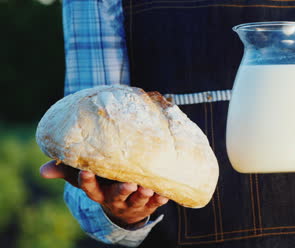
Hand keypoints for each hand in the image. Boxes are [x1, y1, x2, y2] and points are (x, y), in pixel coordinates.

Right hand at [40, 161, 168, 227]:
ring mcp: (132, 204)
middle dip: (122, 191)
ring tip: (147, 188)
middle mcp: (114, 199)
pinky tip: (164, 195)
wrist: (124, 209)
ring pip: (137, 201)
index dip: (87, 181)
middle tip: (128, 184)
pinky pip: (155, 204)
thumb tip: (43, 170)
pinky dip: (159, 200)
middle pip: (116, 196)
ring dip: (143, 196)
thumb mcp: (85, 179)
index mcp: (99, 193)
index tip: (86, 170)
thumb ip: (66, 172)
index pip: (90, 189)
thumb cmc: (103, 186)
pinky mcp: (148, 205)